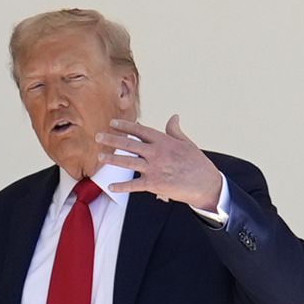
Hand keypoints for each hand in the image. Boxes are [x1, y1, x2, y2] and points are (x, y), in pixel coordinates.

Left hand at [96, 115, 221, 210]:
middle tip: (97, 137)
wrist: (206, 184)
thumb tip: (173, 116)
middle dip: (112, 139)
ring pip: (128, 162)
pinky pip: (134, 185)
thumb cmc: (197, 163)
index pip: (140, 130)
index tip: (112, 122)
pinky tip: (110, 186)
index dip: (125, 126)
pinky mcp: (154, 184)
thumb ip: (175, 131)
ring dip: (112, 159)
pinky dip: (121, 186)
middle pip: (129, 144)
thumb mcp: (187, 143)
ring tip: (99, 157)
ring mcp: (154, 168)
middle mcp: (157, 153)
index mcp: (164, 141)